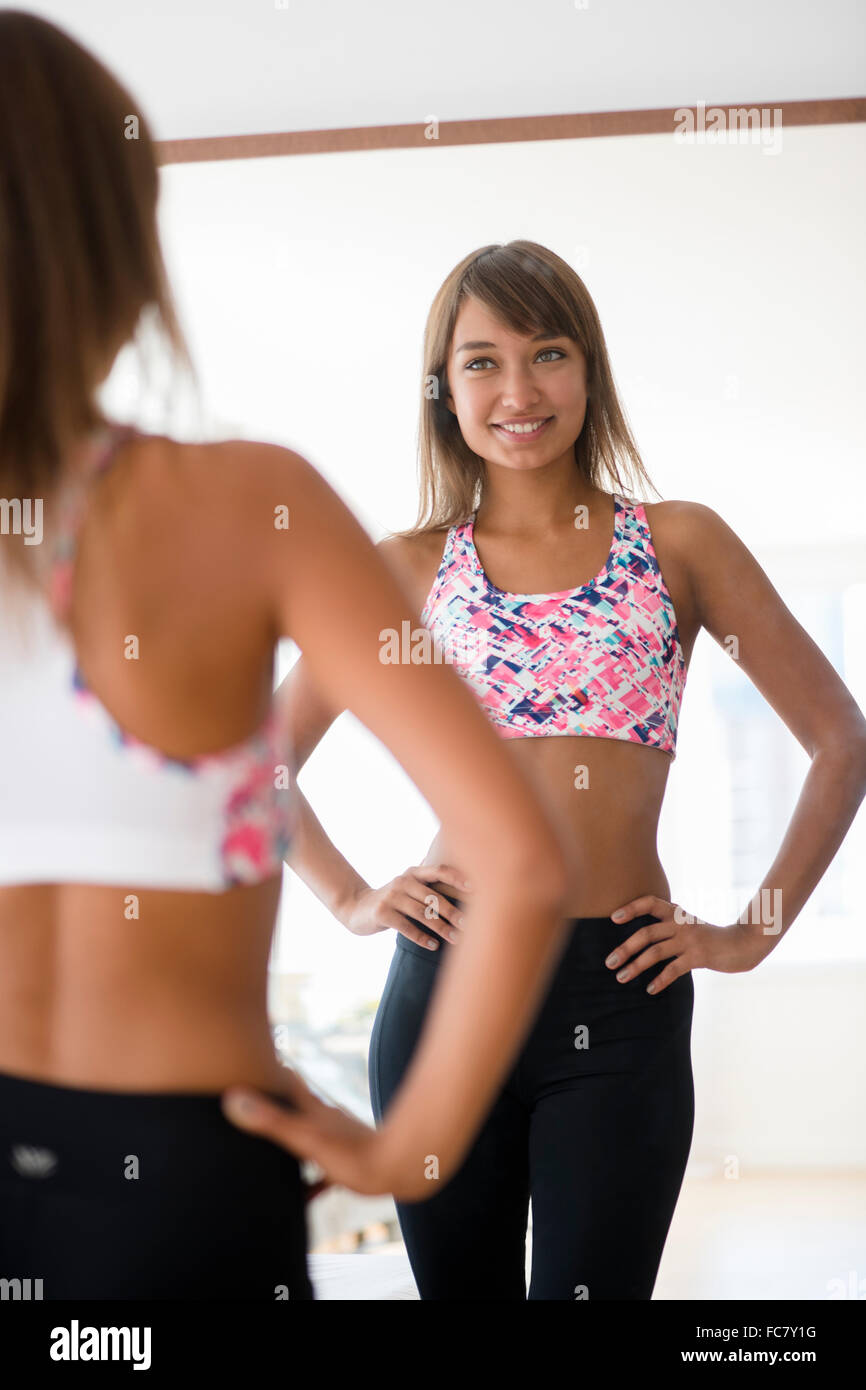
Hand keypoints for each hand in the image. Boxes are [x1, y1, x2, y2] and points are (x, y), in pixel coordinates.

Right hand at [221, 1066, 406, 1198]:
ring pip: (310, 1135)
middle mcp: (325, 1119)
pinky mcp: (348, 1163)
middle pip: (297, 1103)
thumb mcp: (304, 1139)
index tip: (262, 1044)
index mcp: (312, 1110)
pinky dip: (311, 1179)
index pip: (288, 1078)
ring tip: (274, 1152)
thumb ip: (271, 1120)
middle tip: (259, 1094)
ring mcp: (338, 1139)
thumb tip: (233, 1098)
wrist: (399, 1169)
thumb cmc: (352, 1155)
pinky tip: (305, 1194)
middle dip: (278, 1099)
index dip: (273, 1063)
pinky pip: (323, 1170)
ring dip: (293, 1138)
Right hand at [340, 863, 469, 949]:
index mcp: (413, 873)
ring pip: (422, 913)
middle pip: (433, 897)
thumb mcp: (408, 888)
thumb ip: (428, 886)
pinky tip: (433, 945)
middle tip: (469, 925)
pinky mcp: (382, 912)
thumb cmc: (392, 901)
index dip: (457, 877)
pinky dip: (421, 937)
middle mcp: (403, 881)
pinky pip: (406, 927)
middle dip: (452, 912)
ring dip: (441, 928)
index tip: (475, 888)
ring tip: (455, 939)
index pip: (438, 871)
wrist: (357, 908)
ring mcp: (391, 896)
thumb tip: (463, 890)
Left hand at [604, 894, 764, 994]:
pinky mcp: (699, 956)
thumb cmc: (712, 937)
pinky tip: (650, 989)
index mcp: (677, 913)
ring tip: (621, 978)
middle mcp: (681, 924)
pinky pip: (673, 969)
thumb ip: (670, 927)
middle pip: (646, 933)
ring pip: (655, 952)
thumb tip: (642, 938)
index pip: (650, 903)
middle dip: (625, 948)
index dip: (631, 908)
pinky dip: (660, 980)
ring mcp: (690, 940)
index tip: (613, 918)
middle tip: (609, 963)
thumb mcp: (690, 926)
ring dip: (635, 966)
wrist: (743, 944)